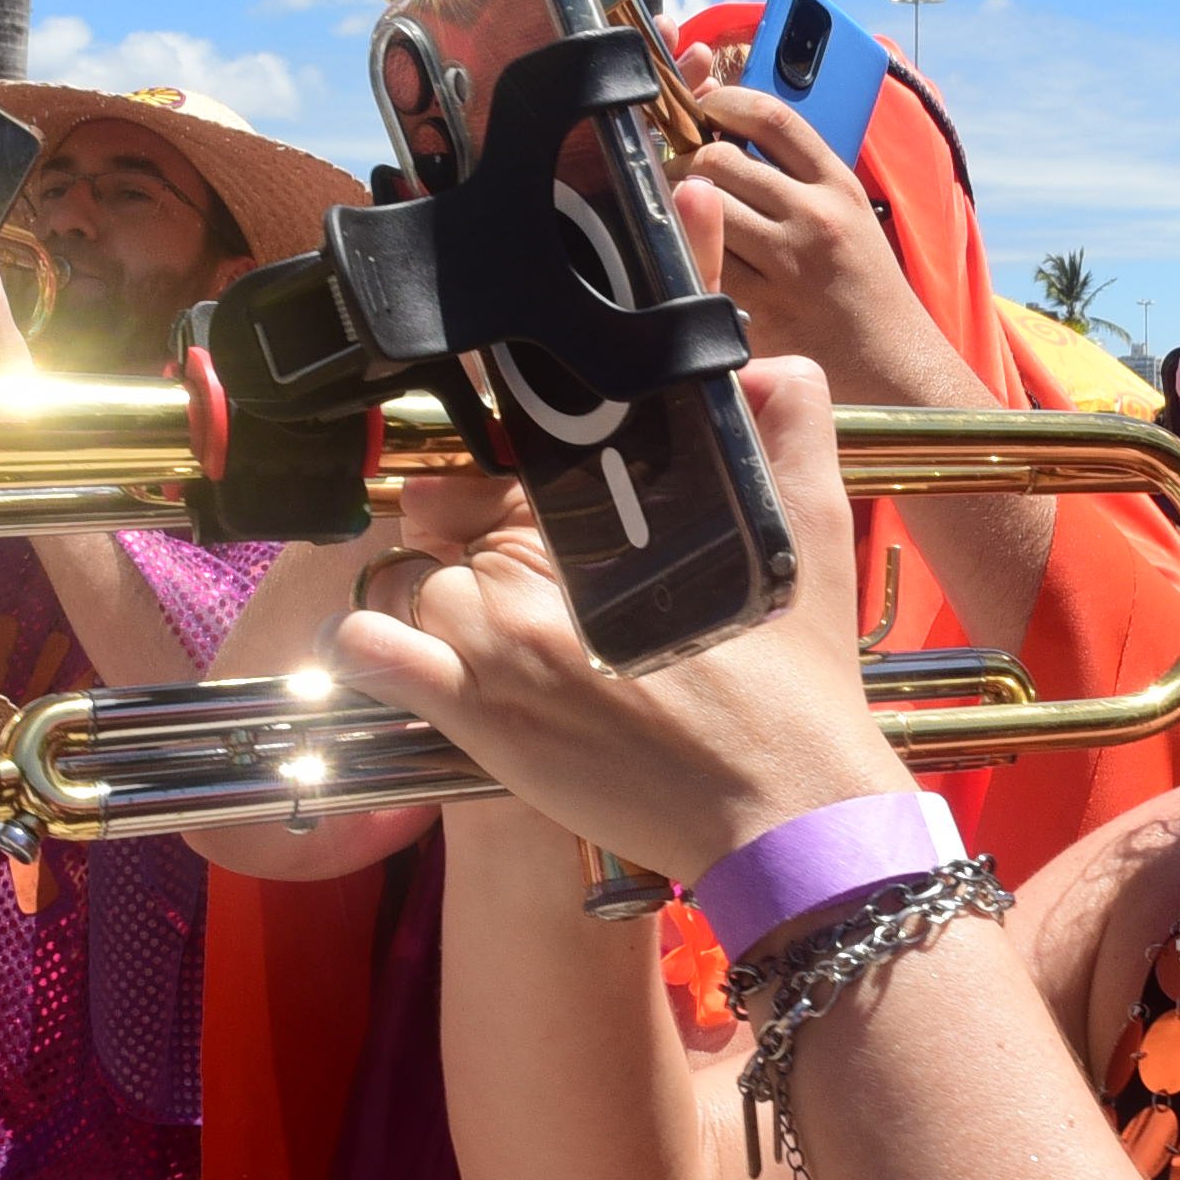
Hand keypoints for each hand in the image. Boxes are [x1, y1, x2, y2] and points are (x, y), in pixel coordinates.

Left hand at [339, 360, 909, 880]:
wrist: (786, 810)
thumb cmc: (800, 691)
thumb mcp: (814, 535)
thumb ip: (796, 428)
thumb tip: (768, 369)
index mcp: (610, 518)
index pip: (517, 468)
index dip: (523, 493)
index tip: (548, 526)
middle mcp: (544, 570)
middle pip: (465, 527)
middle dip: (494, 557)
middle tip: (559, 612)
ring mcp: (501, 646)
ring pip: (426, 587)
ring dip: (452, 614)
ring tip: (516, 657)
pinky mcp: (477, 717)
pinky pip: (374, 655)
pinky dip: (365, 649)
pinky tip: (386, 654)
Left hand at [667, 77, 930, 391]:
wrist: (891, 361)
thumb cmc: (863, 286)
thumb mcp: (849, 215)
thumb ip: (801, 175)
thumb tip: (731, 127)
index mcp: (839, 187)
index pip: (773, 119)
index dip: (725, 102)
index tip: (706, 108)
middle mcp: (814, 219)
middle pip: (722, 159)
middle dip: (688, 159)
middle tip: (681, 171)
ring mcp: (786, 265)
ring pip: (705, 206)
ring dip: (680, 201)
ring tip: (683, 209)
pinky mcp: (761, 310)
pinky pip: (704, 263)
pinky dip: (688, 249)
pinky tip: (691, 250)